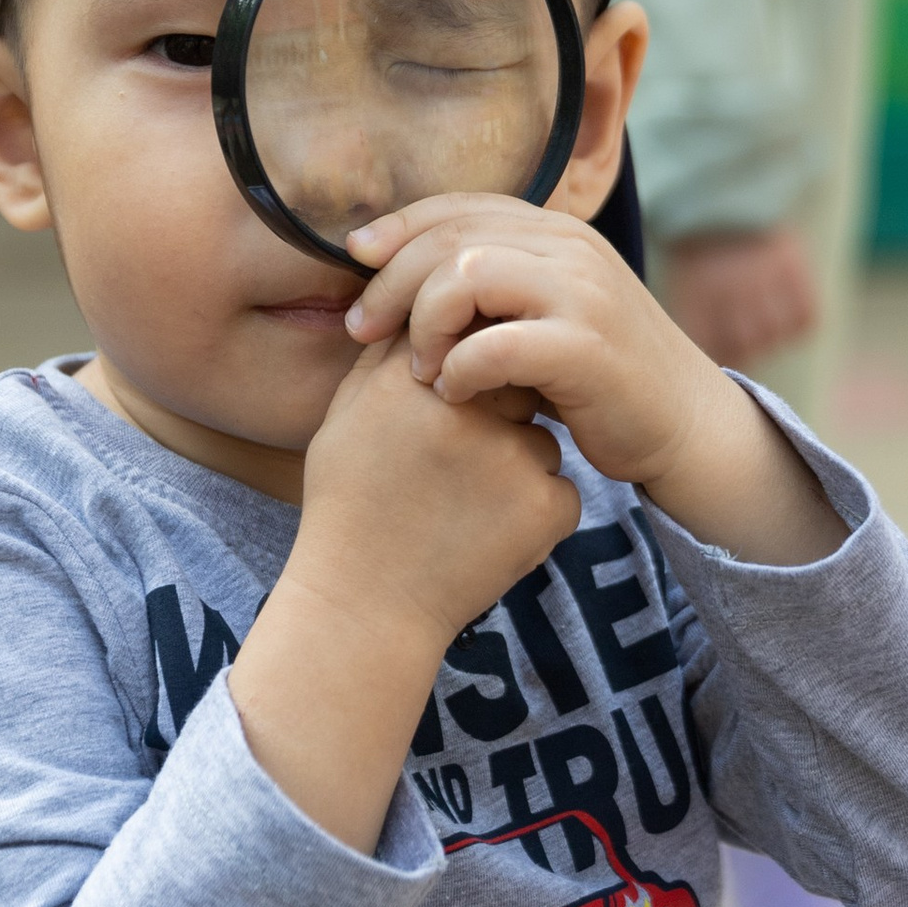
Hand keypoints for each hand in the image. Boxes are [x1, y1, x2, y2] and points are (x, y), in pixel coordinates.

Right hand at [295, 330, 576, 658]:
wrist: (365, 606)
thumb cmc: (351, 504)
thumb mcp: (349, 413)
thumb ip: (390, 352)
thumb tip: (430, 300)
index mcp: (412, 379)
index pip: (472, 332)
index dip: (469, 363)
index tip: (453, 398)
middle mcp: (466, 410)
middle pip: (515, 377)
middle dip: (500, 408)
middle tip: (458, 464)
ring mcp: (512, 459)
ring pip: (539, 439)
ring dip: (516, 465)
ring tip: (463, 508)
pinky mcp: (548, 506)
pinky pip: (558, 489)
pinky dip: (533, 510)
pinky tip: (486, 535)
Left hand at [344, 195, 842, 565]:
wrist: (683, 424)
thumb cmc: (596, 376)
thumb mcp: (543, 313)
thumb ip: (491, 286)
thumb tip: (397, 273)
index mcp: (556, 232)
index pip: (459, 206)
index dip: (398, 227)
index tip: (354, 261)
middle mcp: (571, 248)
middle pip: (451, 239)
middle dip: (391, 284)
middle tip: (360, 331)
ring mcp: (583, 294)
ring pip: (467, 278)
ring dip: (425, 324)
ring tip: (419, 367)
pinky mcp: (587, 348)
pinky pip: (496, 346)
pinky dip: (460, 370)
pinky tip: (454, 393)